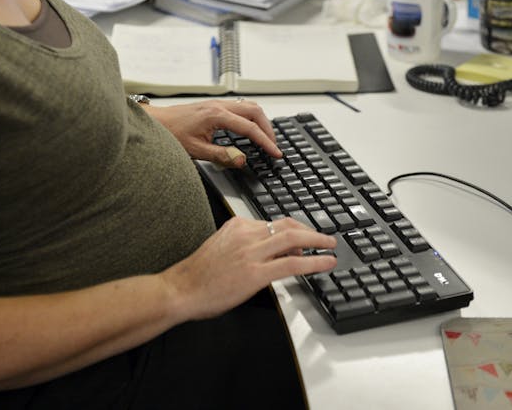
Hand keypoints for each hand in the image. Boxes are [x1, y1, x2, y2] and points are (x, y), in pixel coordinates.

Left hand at [143, 99, 281, 167]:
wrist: (156, 122)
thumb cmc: (171, 133)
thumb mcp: (196, 150)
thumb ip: (221, 156)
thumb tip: (242, 160)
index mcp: (217, 115)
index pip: (250, 128)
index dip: (265, 142)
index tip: (275, 152)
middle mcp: (219, 105)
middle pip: (255, 112)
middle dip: (268, 129)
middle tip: (274, 146)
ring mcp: (218, 103)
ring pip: (249, 106)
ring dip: (261, 121)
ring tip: (266, 138)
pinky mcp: (215, 105)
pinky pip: (240, 107)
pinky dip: (251, 117)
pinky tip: (250, 129)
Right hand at [161, 217, 336, 321]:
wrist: (181, 289)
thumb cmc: (197, 274)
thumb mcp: (221, 247)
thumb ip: (245, 245)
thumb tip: (273, 251)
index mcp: (236, 225)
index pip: (273, 222)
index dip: (294, 230)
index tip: (304, 237)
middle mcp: (246, 234)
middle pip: (288, 225)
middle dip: (311, 230)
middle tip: (325, 237)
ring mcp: (251, 253)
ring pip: (294, 239)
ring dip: (318, 241)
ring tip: (331, 246)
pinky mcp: (256, 273)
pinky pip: (292, 263)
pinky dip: (314, 261)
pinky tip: (326, 263)